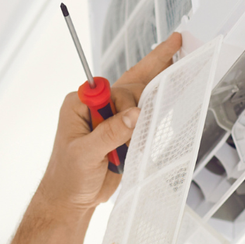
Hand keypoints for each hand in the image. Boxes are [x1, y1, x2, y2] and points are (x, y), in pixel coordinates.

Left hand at [37, 32, 184, 213]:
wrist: (70, 201)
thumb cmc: (67, 177)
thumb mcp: (85, 154)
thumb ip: (110, 133)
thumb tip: (135, 115)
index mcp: (79, 104)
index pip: (111, 90)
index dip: (128, 102)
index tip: (138, 117)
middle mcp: (96, 107)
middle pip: (128, 82)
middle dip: (153, 65)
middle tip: (175, 43)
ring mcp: (110, 120)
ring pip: (139, 96)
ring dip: (157, 86)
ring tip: (177, 58)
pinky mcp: (121, 134)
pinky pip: (142, 118)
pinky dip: (158, 107)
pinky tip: (171, 93)